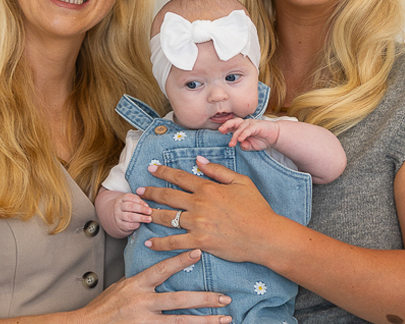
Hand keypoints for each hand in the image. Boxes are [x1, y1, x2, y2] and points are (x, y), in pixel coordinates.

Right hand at [79, 249, 232, 322]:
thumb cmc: (106, 304)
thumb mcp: (123, 285)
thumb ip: (143, 278)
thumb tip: (161, 268)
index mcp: (137, 285)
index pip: (162, 270)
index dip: (180, 260)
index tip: (198, 251)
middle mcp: (143, 303)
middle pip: (179, 300)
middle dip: (205, 298)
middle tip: (225, 297)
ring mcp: (145, 321)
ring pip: (180, 322)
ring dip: (205, 321)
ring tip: (224, 319)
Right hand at [113, 192, 151, 234]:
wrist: (116, 217)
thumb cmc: (127, 208)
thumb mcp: (130, 201)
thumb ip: (138, 202)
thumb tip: (147, 206)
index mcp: (122, 198)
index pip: (130, 197)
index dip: (139, 201)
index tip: (147, 205)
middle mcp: (118, 206)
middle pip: (130, 206)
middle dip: (141, 209)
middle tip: (150, 211)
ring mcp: (118, 216)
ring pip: (129, 216)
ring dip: (140, 218)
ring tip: (149, 219)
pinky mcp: (119, 224)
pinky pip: (127, 225)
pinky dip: (135, 224)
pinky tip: (140, 224)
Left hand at [137, 157, 278, 263]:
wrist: (265, 235)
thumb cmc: (256, 208)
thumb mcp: (241, 182)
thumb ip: (218, 170)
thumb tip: (199, 161)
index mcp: (208, 188)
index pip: (179, 177)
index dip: (163, 172)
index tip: (151, 169)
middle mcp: (198, 204)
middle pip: (167, 196)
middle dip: (150, 192)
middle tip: (139, 191)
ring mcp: (197, 223)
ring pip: (166, 217)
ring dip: (151, 214)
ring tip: (140, 213)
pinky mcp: (199, 241)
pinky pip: (174, 242)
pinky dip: (160, 243)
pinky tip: (149, 242)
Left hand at [218, 118, 277, 150]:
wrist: (274, 136)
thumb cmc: (262, 139)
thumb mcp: (251, 146)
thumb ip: (245, 146)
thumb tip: (241, 146)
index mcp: (241, 127)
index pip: (231, 125)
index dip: (225, 127)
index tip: (221, 132)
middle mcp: (245, 124)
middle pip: (233, 122)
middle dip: (226, 125)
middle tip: (221, 131)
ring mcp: (251, 124)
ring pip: (240, 127)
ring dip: (235, 135)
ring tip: (232, 143)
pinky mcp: (257, 126)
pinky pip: (248, 129)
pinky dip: (243, 134)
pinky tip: (240, 139)